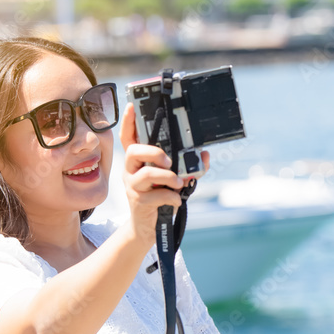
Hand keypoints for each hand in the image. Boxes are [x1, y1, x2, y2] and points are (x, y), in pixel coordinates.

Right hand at [120, 103, 208, 248]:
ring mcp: (132, 185)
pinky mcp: (138, 201)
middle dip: (153, 151)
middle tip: (169, 161)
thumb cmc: (161, 197)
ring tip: (178, 183)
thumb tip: (205, 156)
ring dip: (167, 177)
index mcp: (138, 160)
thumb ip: (190, 167)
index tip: (132, 106)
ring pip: (146, 173)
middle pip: (133, 150)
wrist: (149, 227)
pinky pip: (156, 195)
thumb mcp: (175, 180)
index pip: (129, 137)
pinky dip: (172, 197)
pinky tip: (176, 201)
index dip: (129, 122)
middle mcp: (131, 170)